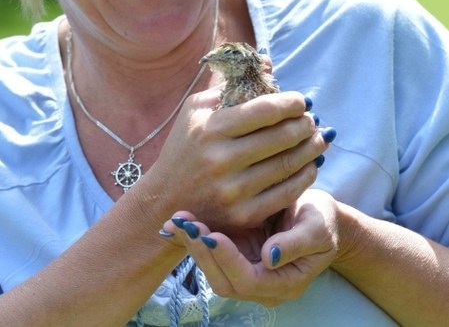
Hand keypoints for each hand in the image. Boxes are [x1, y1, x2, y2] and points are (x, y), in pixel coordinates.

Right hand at [150, 90, 330, 230]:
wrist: (164, 199)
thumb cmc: (184, 147)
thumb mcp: (196, 109)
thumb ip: (230, 84)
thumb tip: (267, 61)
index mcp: (211, 129)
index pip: (264, 111)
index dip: (290, 102)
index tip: (302, 100)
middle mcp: (222, 159)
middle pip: (281, 137)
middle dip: (304, 124)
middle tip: (311, 118)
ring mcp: (233, 190)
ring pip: (288, 164)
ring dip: (312, 148)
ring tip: (319, 137)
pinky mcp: (243, 215)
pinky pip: (287, 193)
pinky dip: (306, 175)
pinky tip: (311, 163)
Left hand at [160, 189, 339, 305]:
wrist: (318, 215)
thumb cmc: (322, 220)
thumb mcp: (317, 229)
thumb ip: (295, 244)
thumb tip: (270, 257)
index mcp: (284, 283)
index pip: (249, 281)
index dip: (229, 260)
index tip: (213, 235)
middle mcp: (261, 284)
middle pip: (223, 281)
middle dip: (202, 253)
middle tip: (187, 224)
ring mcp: (245, 268)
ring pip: (211, 267)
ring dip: (192, 243)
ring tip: (178, 218)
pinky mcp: (235, 252)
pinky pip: (210, 250)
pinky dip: (193, 236)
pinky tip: (179, 218)